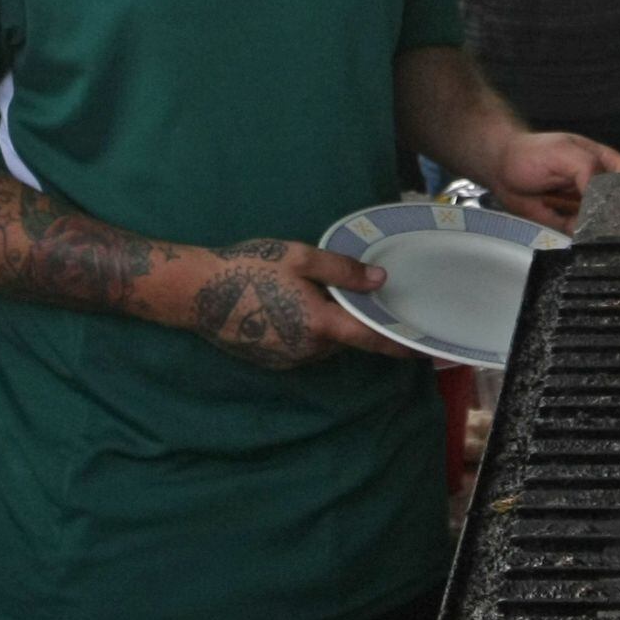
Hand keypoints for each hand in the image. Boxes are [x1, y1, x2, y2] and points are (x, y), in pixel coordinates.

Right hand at [182, 240, 403, 369]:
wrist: (197, 293)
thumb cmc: (249, 267)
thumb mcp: (299, 257)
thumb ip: (341, 270)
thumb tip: (379, 281)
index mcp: (321, 324)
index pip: (371, 339)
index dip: (398, 344)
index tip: (422, 349)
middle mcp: (309, 350)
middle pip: (345, 338)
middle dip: (350, 320)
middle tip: (346, 292)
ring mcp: (289, 359)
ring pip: (323, 344)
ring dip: (325, 325)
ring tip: (305, 295)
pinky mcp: (271, 362)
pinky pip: (302, 348)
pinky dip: (304, 332)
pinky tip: (284, 308)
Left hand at [478, 131, 619, 229]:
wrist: (501, 169)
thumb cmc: (533, 153)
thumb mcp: (566, 152)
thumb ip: (589, 171)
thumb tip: (606, 200)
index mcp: (606, 164)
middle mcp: (600, 187)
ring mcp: (586, 207)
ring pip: (605, 224)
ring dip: (607, 232)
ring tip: (611, 240)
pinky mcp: (570, 224)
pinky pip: (584, 235)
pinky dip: (585, 240)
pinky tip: (587, 242)